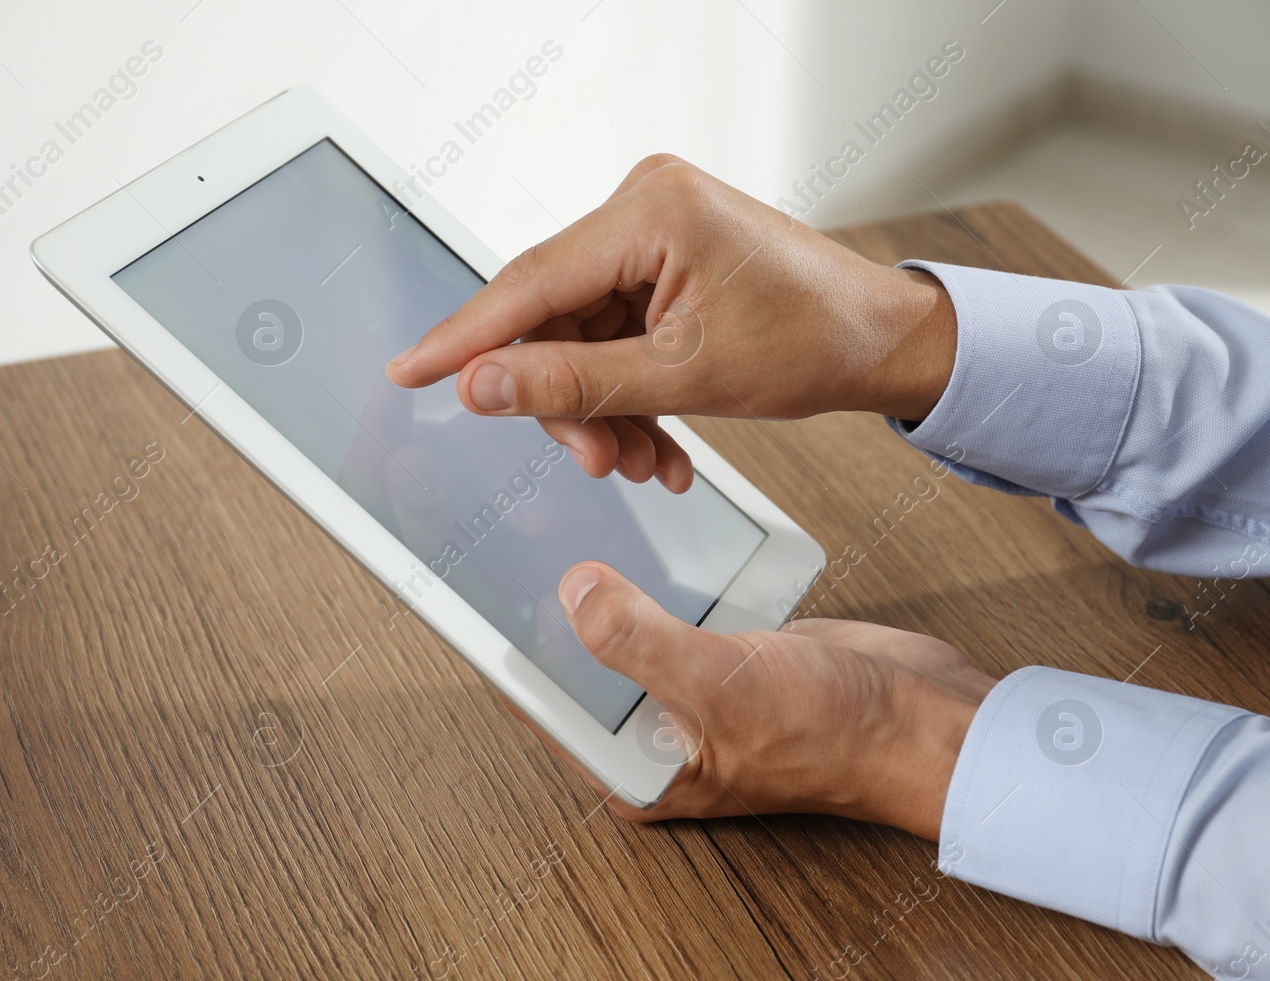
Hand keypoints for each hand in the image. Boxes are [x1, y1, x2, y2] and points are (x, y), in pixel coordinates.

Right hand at [387, 154, 956, 491]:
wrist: (885, 343)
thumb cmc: (815, 340)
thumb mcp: (683, 376)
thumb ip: (570, 384)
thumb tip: (481, 387)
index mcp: (651, 211)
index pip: (529, 282)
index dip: (465, 337)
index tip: (408, 370)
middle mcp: (645, 207)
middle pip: (552, 317)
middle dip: (567, 399)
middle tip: (595, 458)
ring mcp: (654, 236)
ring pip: (580, 338)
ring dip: (601, 408)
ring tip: (639, 459)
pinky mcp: (664, 266)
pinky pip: (614, 337)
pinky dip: (627, 394)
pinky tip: (654, 443)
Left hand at [504, 563, 994, 838]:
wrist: (923, 719)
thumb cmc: (833, 734)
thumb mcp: (717, 685)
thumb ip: (636, 643)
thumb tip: (573, 594)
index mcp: (634, 767)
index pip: (546, 704)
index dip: (512, 648)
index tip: (480, 587)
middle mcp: (650, 733)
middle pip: (577, 663)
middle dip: (551, 607)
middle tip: (521, 534)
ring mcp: (686, 690)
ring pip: (620, 628)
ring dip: (601, 584)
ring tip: (561, 522)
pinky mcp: (718, 652)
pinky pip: (667, 607)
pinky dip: (654, 575)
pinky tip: (631, 531)